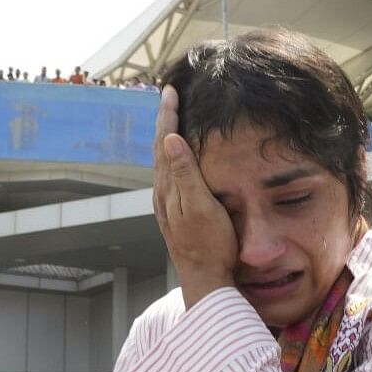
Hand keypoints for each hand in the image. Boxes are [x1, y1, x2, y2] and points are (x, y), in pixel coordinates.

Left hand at [152, 85, 235, 308]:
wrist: (206, 279)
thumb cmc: (210, 245)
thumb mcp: (201, 207)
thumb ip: (185, 174)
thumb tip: (170, 140)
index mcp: (168, 188)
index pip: (166, 142)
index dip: (168, 116)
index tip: (170, 92)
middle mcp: (163, 194)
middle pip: (161, 149)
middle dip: (164, 122)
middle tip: (169, 97)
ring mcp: (167, 205)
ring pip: (163, 163)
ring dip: (166, 139)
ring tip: (171, 120)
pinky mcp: (175, 214)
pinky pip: (169, 175)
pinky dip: (172, 158)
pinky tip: (177, 160)